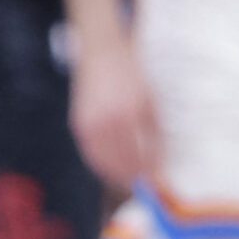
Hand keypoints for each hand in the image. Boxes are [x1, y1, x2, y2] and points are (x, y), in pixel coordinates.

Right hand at [70, 34, 160, 190]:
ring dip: (116, 175)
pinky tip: (111, 168)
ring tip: (130, 181)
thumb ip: (154, 131)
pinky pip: (90, 153)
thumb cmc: (131, 72)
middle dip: (133, 177)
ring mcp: (89, 124)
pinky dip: (101, 165)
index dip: (149, 172)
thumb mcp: (150, 98)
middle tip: (145, 187)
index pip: (140, 155)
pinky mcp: (78, 124)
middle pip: (120, 162)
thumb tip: (160, 160)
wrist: (101, 51)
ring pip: (103, 162)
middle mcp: (107, 122)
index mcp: (129, 114)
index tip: (158, 183)